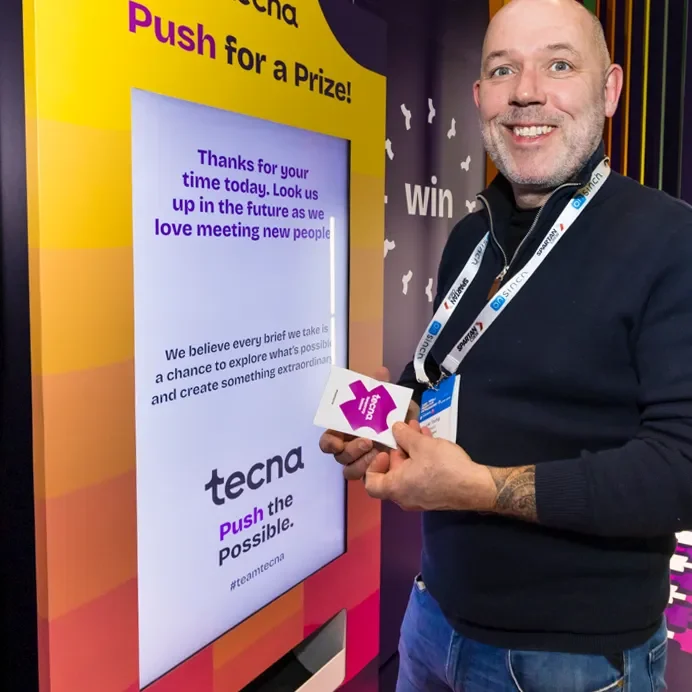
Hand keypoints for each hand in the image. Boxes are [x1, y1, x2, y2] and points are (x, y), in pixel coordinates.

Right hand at [318, 366, 419, 480]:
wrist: (412, 425)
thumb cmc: (393, 410)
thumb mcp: (388, 397)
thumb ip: (381, 386)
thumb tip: (381, 372)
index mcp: (345, 431)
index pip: (328, 442)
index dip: (329, 443)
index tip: (338, 441)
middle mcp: (350, 448)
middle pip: (340, 457)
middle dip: (352, 450)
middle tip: (368, 441)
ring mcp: (362, 462)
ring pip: (351, 471)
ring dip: (363, 463)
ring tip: (380, 453)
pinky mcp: (375, 472)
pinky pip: (369, 478)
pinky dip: (376, 470)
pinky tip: (388, 460)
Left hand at [364, 421, 495, 511]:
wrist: (475, 487)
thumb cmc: (444, 467)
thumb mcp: (421, 445)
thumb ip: (404, 435)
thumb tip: (396, 428)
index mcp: (395, 488)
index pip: (371, 484)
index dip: (373, 465)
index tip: (385, 451)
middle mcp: (404, 497)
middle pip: (391, 474)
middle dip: (398, 449)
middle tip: (404, 432)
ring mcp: (420, 498)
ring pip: (408, 472)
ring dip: (412, 451)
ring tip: (419, 431)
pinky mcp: (434, 495)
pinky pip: (420, 476)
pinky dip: (421, 460)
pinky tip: (430, 441)